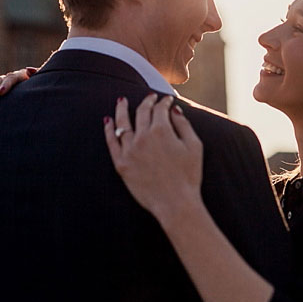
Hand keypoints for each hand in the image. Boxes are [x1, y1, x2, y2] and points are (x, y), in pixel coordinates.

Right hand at [0, 67, 38, 107]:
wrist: (38, 101)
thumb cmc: (42, 94)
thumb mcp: (42, 85)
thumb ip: (37, 76)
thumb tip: (28, 69)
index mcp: (22, 76)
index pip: (11, 78)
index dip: (6, 84)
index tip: (2, 93)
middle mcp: (10, 79)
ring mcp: (1, 86)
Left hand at [104, 95, 203, 223]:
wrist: (175, 204)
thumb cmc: (189, 176)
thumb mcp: (194, 146)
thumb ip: (184, 124)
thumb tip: (175, 110)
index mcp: (161, 130)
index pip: (160, 109)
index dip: (164, 102)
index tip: (167, 100)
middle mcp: (143, 137)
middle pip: (142, 112)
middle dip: (147, 102)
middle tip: (150, 97)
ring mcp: (130, 150)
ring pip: (122, 123)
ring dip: (122, 109)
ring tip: (122, 100)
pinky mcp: (121, 164)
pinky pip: (111, 143)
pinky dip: (108, 130)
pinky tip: (108, 121)